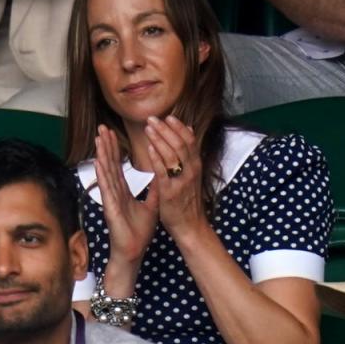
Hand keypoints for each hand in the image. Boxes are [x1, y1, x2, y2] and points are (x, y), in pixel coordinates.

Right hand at [94, 125, 158, 265]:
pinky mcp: (110, 206)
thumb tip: (161, 176)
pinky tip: (99, 160)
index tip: (112, 134)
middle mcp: (114, 192)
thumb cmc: (139, 232)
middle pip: (109, 164)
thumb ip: (154, 191)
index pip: (118, 166)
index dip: (115, 150)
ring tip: (99, 137)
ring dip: (102, 154)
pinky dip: (102, 173)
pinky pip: (106, 187)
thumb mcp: (152, 206)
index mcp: (122, 191)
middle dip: (106, 146)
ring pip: (106, 172)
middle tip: (102, 127)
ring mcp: (110, 198)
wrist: (134, 250)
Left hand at [144, 116, 206, 238]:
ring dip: (159, 139)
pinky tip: (149, 148)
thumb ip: (189, 154)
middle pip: (181, 143)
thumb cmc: (188, 201)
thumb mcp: (192, 175)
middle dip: (166, 129)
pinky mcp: (170, 192)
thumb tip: (189, 130)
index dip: (178, 127)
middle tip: (152, 118)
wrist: (191, 226)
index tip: (167, 116)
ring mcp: (182, 181)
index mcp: (195, 166)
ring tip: (148, 128)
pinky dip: (157, 158)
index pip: (190, 140)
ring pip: (173, 154)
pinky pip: (164, 172)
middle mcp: (191, 171)